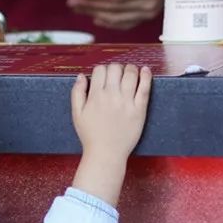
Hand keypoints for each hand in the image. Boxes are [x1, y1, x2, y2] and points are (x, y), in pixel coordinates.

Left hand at [71, 0, 193, 31]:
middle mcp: (146, 5)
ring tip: (78, 9)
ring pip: (117, 18)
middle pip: (112, 9)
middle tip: (71, 2)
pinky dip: (110, 23)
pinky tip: (97, 18)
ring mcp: (148, 13)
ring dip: (95, 14)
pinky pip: (126, 23)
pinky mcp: (148, 15)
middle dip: (89, 6)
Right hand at [71, 63, 151, 205]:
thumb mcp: (77, 114)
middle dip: (116, 68)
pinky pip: (145, 88)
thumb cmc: (91, 135)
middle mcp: (111, 96)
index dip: (102, 70)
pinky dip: (146, 76)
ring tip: (131, 71)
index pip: (100, 70)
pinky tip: (145, 70)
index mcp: (95, 96)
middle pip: (116, 69)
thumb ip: (77, 92)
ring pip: (131, 74)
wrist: (106, 154)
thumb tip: (81, 76)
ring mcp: (127, 102)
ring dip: (131, 69)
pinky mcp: (139, 110)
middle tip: (118, 74)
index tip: (105, 76)